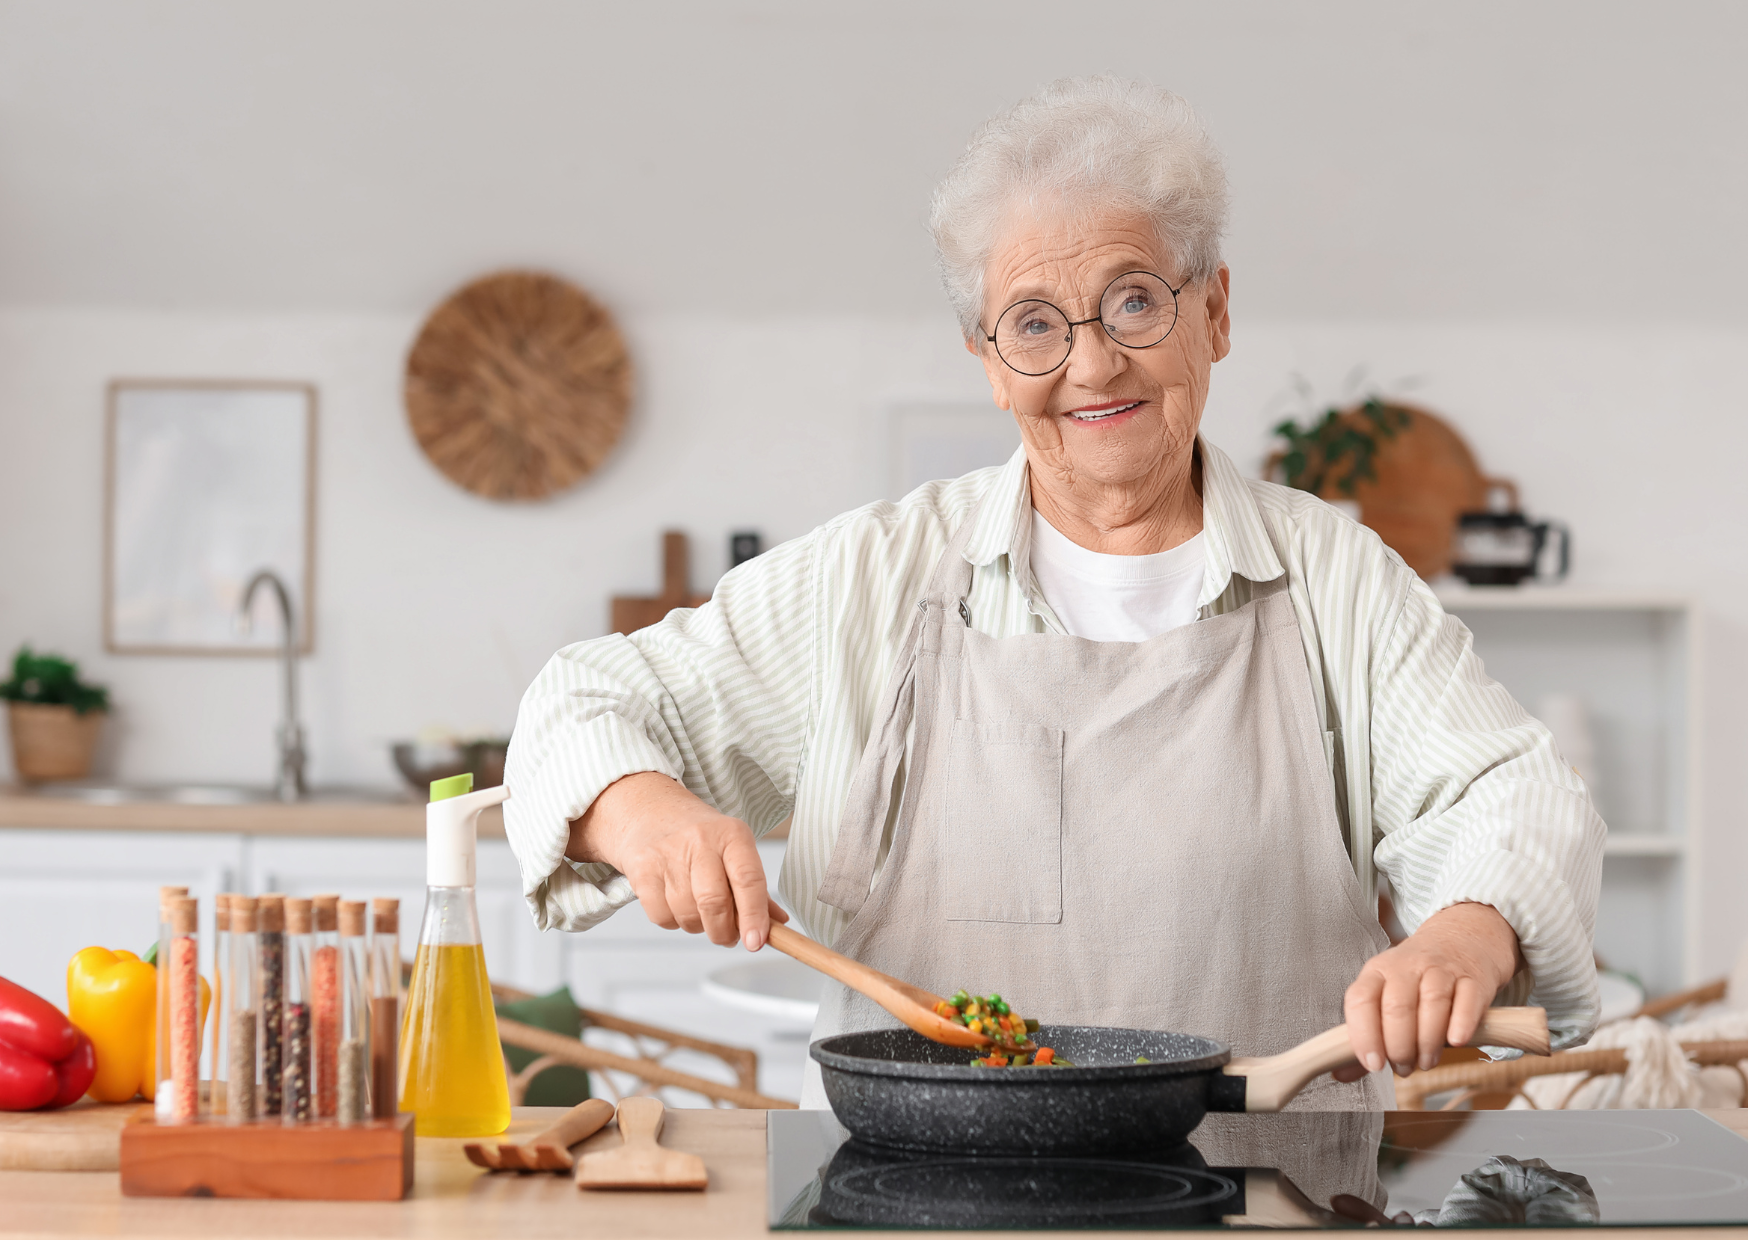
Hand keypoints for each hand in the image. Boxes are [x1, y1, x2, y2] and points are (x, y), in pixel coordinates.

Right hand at [567, 771, 788, 949]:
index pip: (748, 879)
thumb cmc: (697, 835)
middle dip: (723, 931)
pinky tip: (674, 903)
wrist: (648, 809)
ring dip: (697, 926)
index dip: (754, 915)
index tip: (756, 942)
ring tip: (698, 910)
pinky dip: (672, 921)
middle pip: (714, 902)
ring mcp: (668, 854)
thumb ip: (755, 888)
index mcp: (732, 834)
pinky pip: (662, 917)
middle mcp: (700, 840)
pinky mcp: (642, 869)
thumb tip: (778, 924)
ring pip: (688, 914)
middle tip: (728, 936)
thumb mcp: (732, 848)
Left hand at [1333, 901, 1522, 1080]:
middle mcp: (1407, 966)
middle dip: (1399, 1047)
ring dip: (1428, 1042)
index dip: (1364, 1035)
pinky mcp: (1474, 978)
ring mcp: (1442, 969)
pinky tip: (1456, 1042)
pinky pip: (1468, 1000)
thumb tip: (1341, 1074)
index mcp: (1377, 971)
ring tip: (1426, 1062)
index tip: (1373, 1065)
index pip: (1361, 999)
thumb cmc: (1416, 978)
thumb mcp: (1385, 995)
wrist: (1461, 940)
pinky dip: (1461, 1024)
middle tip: (1404, 1068)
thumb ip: (1366, 1034)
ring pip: (1432, 1003)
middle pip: (1397, 1006)